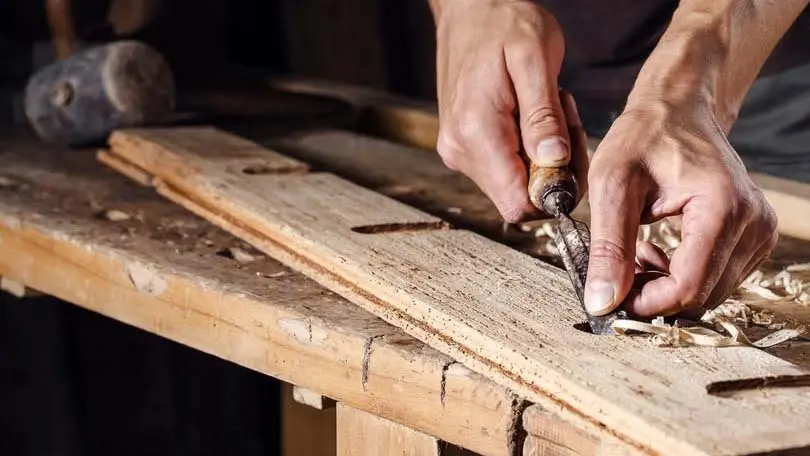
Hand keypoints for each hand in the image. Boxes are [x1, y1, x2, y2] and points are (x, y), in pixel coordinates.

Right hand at [433, 0, 587, 221]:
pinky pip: (503, 167)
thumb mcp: (535, 59)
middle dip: (554, 171)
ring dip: (543, 158)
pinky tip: (532, 114)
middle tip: (567, 122)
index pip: (518, 203)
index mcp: (477, 132)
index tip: (572, 155)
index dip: (554, 192)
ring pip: (513, 183)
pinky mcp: (462, 144)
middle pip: (519, 197)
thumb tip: (554, 163)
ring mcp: (458, 149)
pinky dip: (527, 150)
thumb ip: (543, 116)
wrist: (469, 7)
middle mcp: (460, 150)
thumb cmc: (503, 22)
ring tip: (549, 109)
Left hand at [584, 101, 778, 317]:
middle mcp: (753, 223)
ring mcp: (759, 231)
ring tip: (635, 252)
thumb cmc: (644, 137)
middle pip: (701, 295)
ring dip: (665, 285)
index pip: (688, 287)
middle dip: (653, 294)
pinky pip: (716, 279)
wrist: (677, 110)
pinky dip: (681, 276)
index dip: (646, 303)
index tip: (611, 298)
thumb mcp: (612, 185)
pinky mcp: (754, 237)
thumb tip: (602, 303)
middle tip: (617, 268)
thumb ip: (609, 247)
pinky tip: (655, 250)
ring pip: (709, 293)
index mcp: (723, 207)